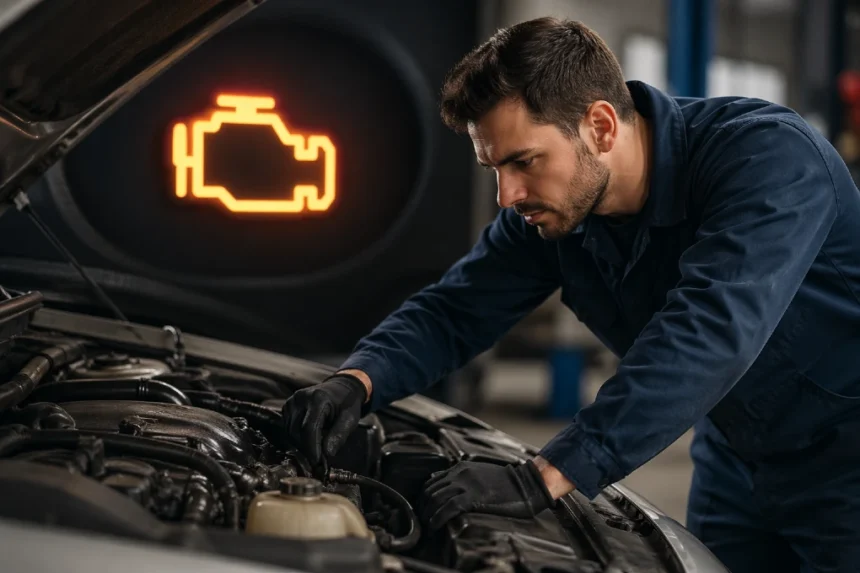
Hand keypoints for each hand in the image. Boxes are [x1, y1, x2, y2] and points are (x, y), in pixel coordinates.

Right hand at [282, 373, 367, 465]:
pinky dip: (296, 438)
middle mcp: (301, 398)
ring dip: (301, 445)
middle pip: (296, 431)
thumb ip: (339, 435)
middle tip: (318, 460)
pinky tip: (309, 440)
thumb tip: (327, 454)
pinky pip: (287, 428)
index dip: (311, 447)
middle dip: (306, 449)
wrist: (340, 388)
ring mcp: (292, 401)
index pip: (309, 427)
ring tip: (315, 450)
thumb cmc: (347, 404)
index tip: (317, 462)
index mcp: (318, 398)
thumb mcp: (350, 419)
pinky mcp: (287, 406)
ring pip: (289, 431)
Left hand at [420, 460, 555, 529]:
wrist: (524, 483)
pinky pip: (448, 508)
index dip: (424, 497)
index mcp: (460, 468)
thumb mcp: (479, 472)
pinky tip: (435, 525)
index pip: (432, 481)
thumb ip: (462, 477)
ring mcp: (466, 485)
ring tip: (428, 526)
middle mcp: (460, 474)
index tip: (424, 508)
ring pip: (436, 499)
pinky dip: (438, 518)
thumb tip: (445, 487)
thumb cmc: (505, 481)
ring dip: (428, 514)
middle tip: (424, 520)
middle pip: (431, 491)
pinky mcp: (474, 497)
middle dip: (423, 507)